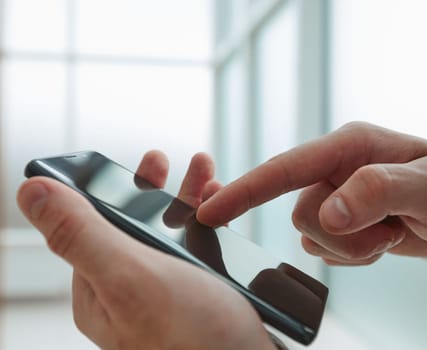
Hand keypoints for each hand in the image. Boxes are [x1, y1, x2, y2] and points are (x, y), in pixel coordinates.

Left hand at [17, 151, 274, 349]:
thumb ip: (82, 234)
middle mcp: (128, 292)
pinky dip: (207, 226)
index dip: (111, 187)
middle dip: (158, 188)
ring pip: (168, 234)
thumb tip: (33, 192)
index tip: (138, 161)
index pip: (90, 224)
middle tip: (179, 162)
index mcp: (99, 289)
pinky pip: (195, 251)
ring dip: (187, 201)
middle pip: (133, 225)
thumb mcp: (131, 278)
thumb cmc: (193, 339)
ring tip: (209, 177)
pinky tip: (222, 216)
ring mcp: (164, 295)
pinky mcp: (196, 297)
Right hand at [197, 122, 426, 264]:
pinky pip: (326, 250)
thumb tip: (328, 213)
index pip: (285, 167)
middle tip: (387, 230)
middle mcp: (337, 169)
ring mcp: (338, 197)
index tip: (207, 210)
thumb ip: (379, 191)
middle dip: (342, 236)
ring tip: (390, 232)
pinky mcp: (343, 222)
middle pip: (299, 213)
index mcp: (349, 145)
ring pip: (311, 236)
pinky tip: (381, 241)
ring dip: (352, 248)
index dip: (245, 190)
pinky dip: (354, 256)